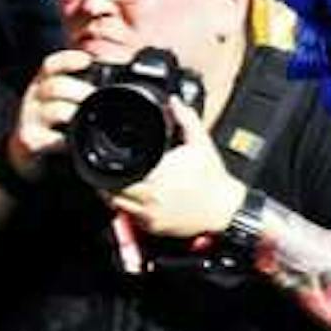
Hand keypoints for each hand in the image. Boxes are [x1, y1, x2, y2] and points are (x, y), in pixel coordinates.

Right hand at [1, 48, 92, 190]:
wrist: (28, 152)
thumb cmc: (55, 120)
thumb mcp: (66, 98)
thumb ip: (85, 86)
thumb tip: (124, 74)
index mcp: (46, 82)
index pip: (51, 65)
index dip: (68, 60)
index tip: (87, 60)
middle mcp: (35, 97)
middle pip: (54, 86)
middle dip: (80, 90)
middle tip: (98, 96)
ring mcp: (30, 119)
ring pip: (53, 110)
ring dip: (75, 113)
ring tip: (90, 117)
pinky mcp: (29, 140)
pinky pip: (47, 138)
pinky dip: (65, 140)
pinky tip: (74, 141)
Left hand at [101, 87, 241, 245]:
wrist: (224, 209)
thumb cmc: (213, 178)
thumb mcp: (201, 144)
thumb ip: (186, 120)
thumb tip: (174, 103)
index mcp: (158, 175)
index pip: (119, 173)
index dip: (109, 166)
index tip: (110, 159)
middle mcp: (150, 197)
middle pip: (111, 191)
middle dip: (107, 181)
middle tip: (112, 170)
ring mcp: (148, 215)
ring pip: (116, 205)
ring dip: (114, 194)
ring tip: (122, 182)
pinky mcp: (151, 227)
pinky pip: (128, 217)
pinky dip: (127, 207)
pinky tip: (137, 197)